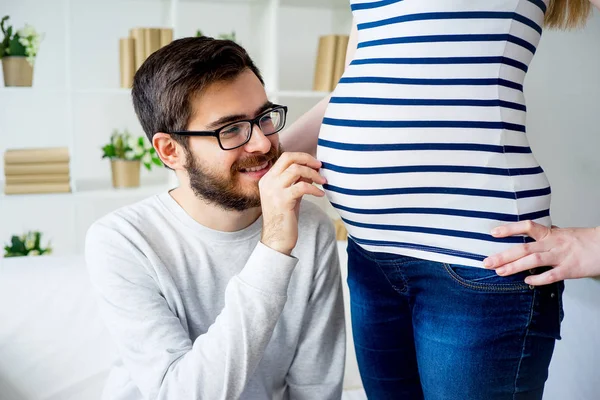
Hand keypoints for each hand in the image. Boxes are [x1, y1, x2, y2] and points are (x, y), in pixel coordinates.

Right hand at [258, 152, 325, 255]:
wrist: (276, 239)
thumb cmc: (285, 218)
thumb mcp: (289, 195)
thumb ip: (296, 181)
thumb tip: (310, 169)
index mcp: (268, 179)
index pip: (285, 157)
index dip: (302, 157)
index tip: (315, 163)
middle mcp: (268, 182)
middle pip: (289, 158)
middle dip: (307, 159)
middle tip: (320, 166)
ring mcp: (273, 190)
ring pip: (296, 170)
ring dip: (313, 174)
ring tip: (323, 181)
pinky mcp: (282, 200)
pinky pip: (302, 187)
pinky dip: (314, 189)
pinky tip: (320, 194)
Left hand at [483, 221, 599, 285]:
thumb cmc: (583, 240)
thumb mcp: (562, 233)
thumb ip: (545, 235)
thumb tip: (530, 232)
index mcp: (550, 234)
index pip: (527, 226)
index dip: (509, 229)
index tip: (493, 232)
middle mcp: (553, 244)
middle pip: (524, 248)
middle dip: (503, 255)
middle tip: (487, 262)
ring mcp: (561, 257)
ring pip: (533, 261)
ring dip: (514, 267)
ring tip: (499, 272)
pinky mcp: (570, 270)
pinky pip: (550, 275)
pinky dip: (537, 279)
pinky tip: (526, 280)